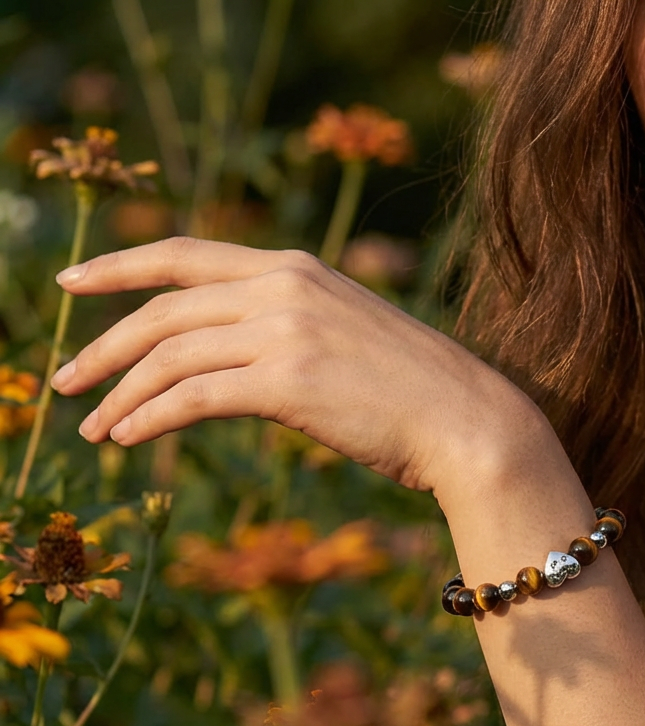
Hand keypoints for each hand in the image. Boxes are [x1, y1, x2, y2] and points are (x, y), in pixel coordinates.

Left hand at [50, 236, 529, 494]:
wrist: (469, 421)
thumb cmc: (417, 393)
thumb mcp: (346, 338)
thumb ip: (289, 331)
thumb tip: (234, 361)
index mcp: (295, 269)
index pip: (184, 255)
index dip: (118, 267)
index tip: (71, 284)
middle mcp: (282, 288)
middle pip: (162, 309)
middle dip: (102, 346)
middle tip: (63, 382)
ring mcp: (284, 332)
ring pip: (168, 355)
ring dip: (118, 392)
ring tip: (91, 429)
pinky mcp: (287, 382)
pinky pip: (191, 397)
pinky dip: (148, 418)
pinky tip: (126, 438)